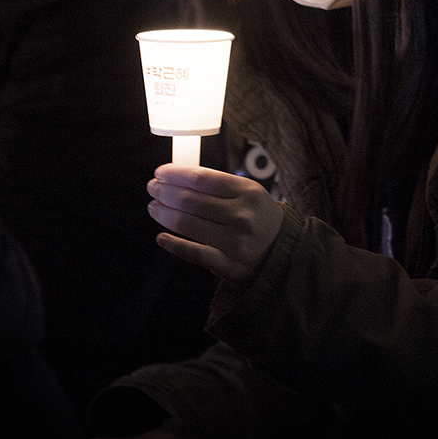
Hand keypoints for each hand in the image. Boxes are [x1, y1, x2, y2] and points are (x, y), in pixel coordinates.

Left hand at [146, 164, 283, 283]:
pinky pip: (195, 254)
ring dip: (164, 214)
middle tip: (152, 187)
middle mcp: (242, 215)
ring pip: (188, 224)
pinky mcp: (229, 265)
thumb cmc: (260, 217)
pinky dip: (174, 245)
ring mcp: (235, 242)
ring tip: (153, 207)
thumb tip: (179, 177)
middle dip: (164, 192)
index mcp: (247, 192)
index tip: (160, 172)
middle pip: (191, 200)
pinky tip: (161, 237)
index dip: (175, 174)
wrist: (285, 252)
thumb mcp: (250, 193)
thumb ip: (219, 185)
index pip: (202, 179)